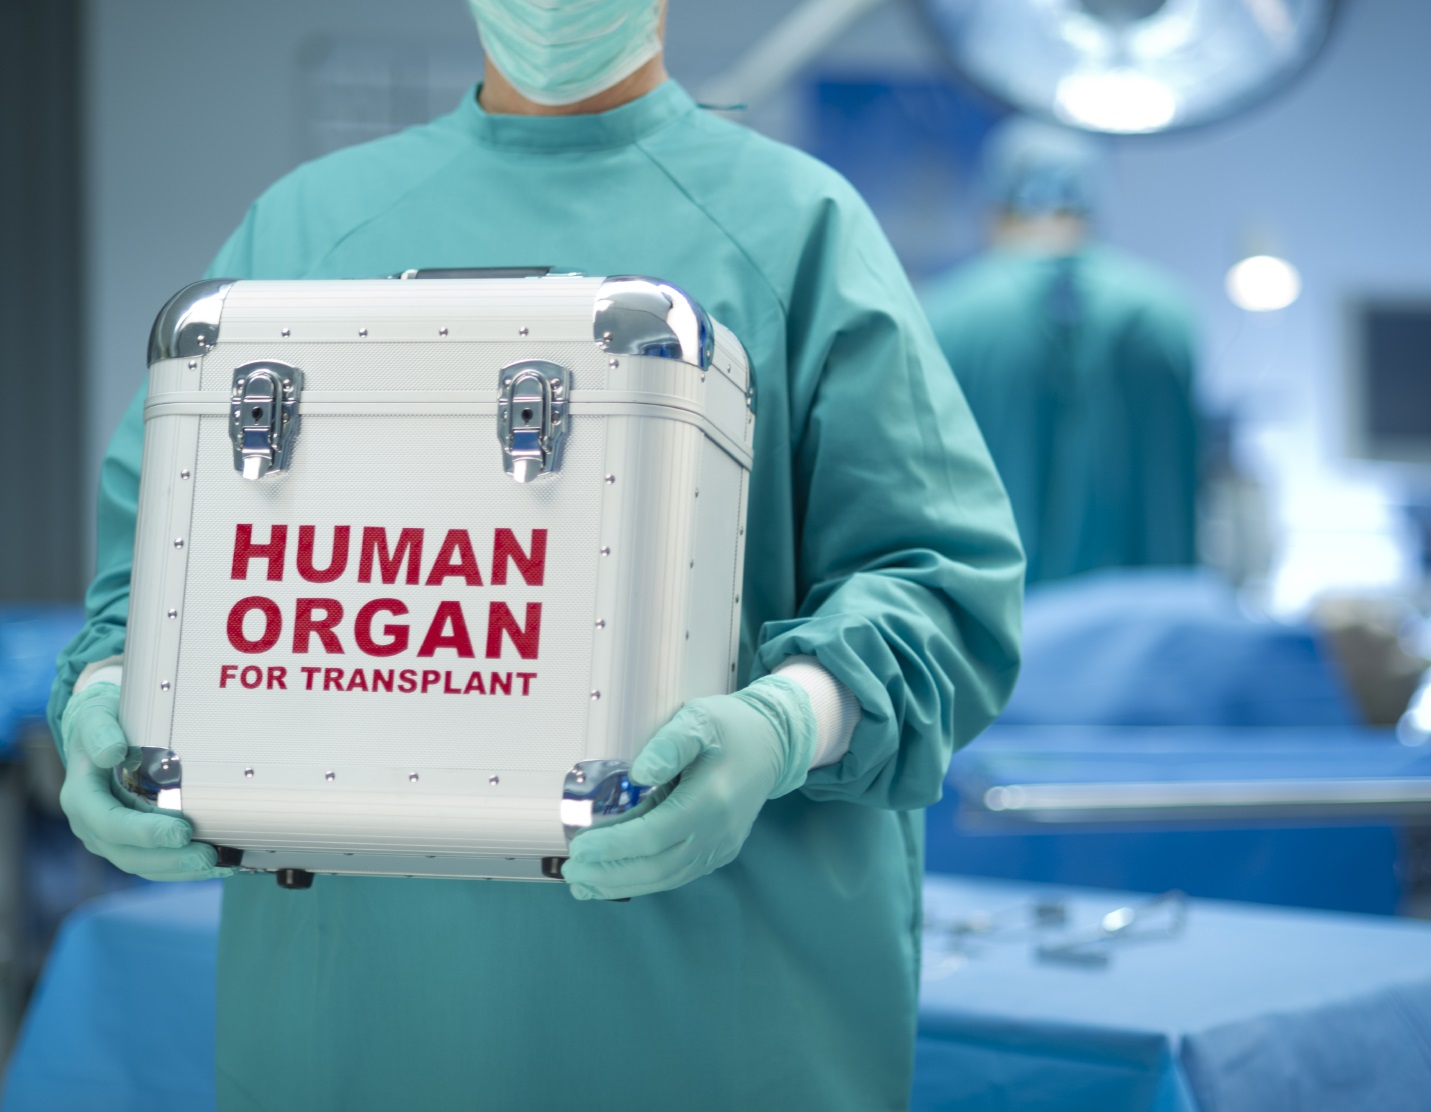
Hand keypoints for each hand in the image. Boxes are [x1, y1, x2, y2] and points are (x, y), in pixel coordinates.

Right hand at [58, 683, 230, 881]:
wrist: (98, 733)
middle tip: (209, 856)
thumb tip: (112, 751)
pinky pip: (154, 862)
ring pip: (143, 865)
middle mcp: (92, 824)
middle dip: (170, 859)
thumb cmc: (100, 724)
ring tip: (219, 864)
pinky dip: (182, 866)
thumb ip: (100, 732)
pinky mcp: (129, 841)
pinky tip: (216, 863)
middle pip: (128, 854)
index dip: (145, 832)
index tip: (181, 831)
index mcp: (81, 797)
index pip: (110, 823)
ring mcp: (109, 837)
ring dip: (180, 869)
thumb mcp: (95, 717)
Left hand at [561, 677, 815, 899]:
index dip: (614, 846)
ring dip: (622, 884)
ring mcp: (720, 846)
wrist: (772, 743)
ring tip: (583, 884)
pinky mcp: (718, 852)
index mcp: (711, 799)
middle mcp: (718, 831)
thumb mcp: (700, 719)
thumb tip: (638, 774)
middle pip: (658, 866)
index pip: (654, 835)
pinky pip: (678, 874)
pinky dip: (644, 881)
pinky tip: (616, 880)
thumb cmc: (730, 726)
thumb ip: (670, 744)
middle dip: (610, 873)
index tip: (579, 846)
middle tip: (572, 871)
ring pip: (667, 878)